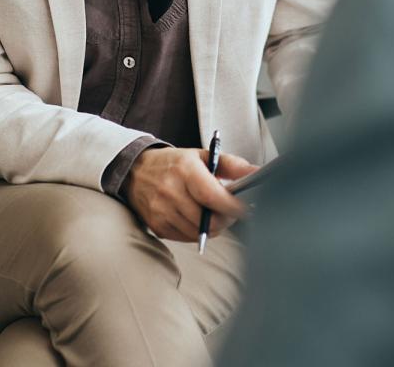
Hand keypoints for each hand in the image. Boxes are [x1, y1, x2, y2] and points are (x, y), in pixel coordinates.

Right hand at [123, 147, 256, 242]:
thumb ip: (232, 165)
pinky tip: (195, 217)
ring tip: (212, 212)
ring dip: (212, 226)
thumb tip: (258, 174)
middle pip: (209, 220)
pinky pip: (186, 237)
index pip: (212, 196)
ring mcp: (162, 210)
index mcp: (184, 170)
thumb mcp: (202, 156)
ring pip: (200, 232)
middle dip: (226, 219)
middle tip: (229, 211)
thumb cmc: (174, 163)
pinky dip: (197, 231)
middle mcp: (170, 190)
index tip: (246, 209)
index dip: (233, 207)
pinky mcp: (157, 226)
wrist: (135, 171)